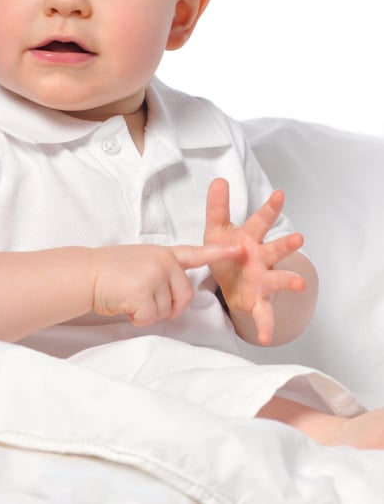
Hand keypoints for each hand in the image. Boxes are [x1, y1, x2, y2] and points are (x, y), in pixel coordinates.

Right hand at [89, 242, 240, 326]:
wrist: (86, 273)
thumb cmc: (110, 270)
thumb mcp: (141, 261)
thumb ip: (161, 272)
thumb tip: (173, 296)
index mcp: (163, 253)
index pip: (195, 253)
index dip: (218, 252)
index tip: (239, 248)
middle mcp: (163, 262)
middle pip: (184, 297)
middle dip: (168, 308)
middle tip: (143, 300)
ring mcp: (154, 276)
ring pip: (165, 311)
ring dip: (147, 312)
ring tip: (128, 296)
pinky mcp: (143, 293)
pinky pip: (150, 318)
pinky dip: (137, 318)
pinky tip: (124, 304)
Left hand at [204, 178, 305, 344]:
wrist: (229, 283)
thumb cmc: (227, 252)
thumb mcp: (216, 229)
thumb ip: (217, 206)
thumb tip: (219, 179)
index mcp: (251, 239)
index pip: (261, 220)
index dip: (270, 207)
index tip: (279, 193)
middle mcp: (262, 258)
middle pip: (275, 249)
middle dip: (286, 245)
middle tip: (298, 238)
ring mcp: (263, 280)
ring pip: (277, 280)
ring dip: (288, 281)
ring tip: (299, 283)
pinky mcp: (258, 301)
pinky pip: (263, 314)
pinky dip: (265, 325)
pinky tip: (265, 337)